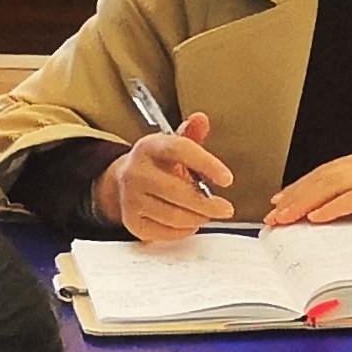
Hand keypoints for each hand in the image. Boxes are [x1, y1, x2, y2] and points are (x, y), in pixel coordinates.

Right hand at [98, 118, 233, 245]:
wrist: (124, 181)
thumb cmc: (157, 163)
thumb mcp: (173, 145)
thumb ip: (191, 134)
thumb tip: (201, 119)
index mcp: (149, 147)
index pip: (180, 150)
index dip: (207, 164)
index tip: (227, 179)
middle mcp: (136, 172)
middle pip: (177, 191)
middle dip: (207, 204)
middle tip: (226, 209)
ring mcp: (131, 198)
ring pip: (173, 215)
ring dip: (198, 218)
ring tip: (208, 214)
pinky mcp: (132, 221)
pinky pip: (164, 232)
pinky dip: (184, 230)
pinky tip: (191, 223)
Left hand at [263, 143, 351, 230]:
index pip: (329, 171)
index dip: (303, 185)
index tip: (283, 199)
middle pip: (324, 176)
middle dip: (295, 195)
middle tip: (273, 213)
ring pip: (333, 185)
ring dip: (306, 202)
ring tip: (286, 217)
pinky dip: (334, 207)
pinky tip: (318, 217)